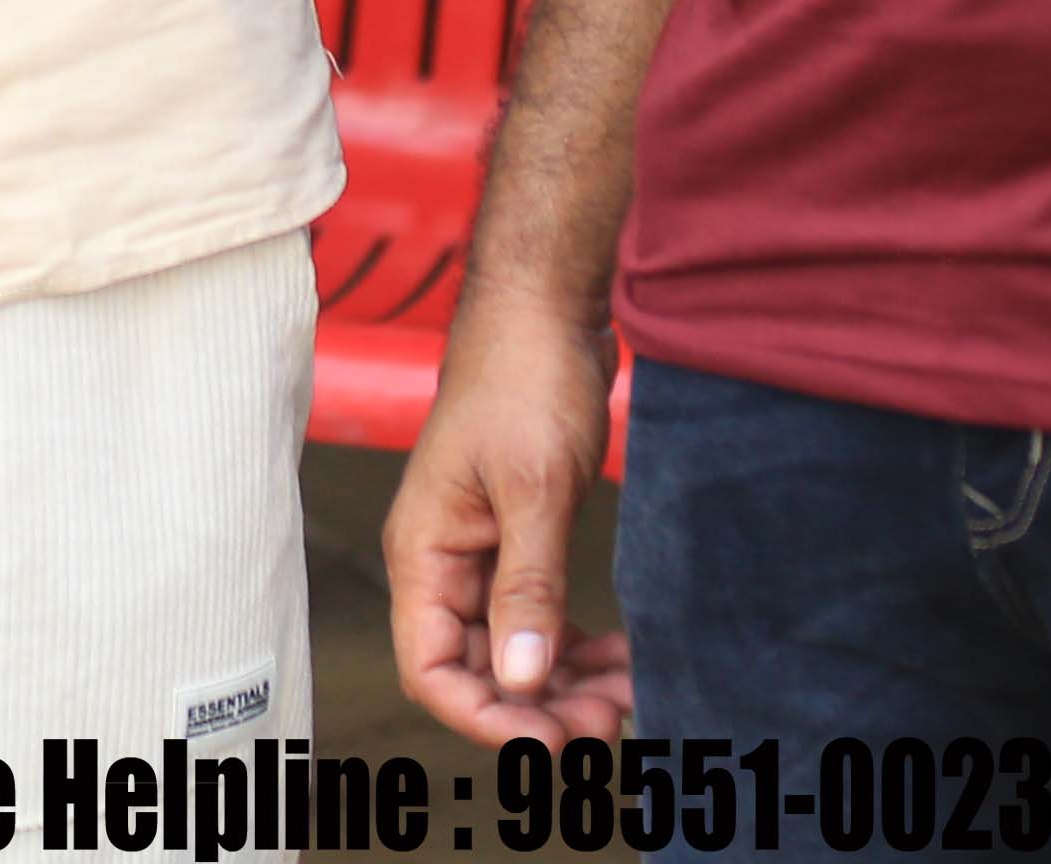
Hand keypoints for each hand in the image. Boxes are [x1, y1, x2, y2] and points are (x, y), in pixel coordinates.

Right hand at [386, 298, 633, 743]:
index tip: (551, 741)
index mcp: (423, 552)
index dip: (484, 717)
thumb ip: (526, 588)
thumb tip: (521, 678)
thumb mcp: (534, 489)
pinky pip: (538, 617)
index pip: (430, 668)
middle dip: (536, 707)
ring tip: (627, 694)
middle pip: (475, 670)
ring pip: (513, 649)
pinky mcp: (518, 539)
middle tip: (608, 723)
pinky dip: (577, 646)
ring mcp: (480, 552)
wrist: (543, 310)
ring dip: (563, 682)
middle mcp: (443, 562)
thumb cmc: (523, 380)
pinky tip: (620, 656)